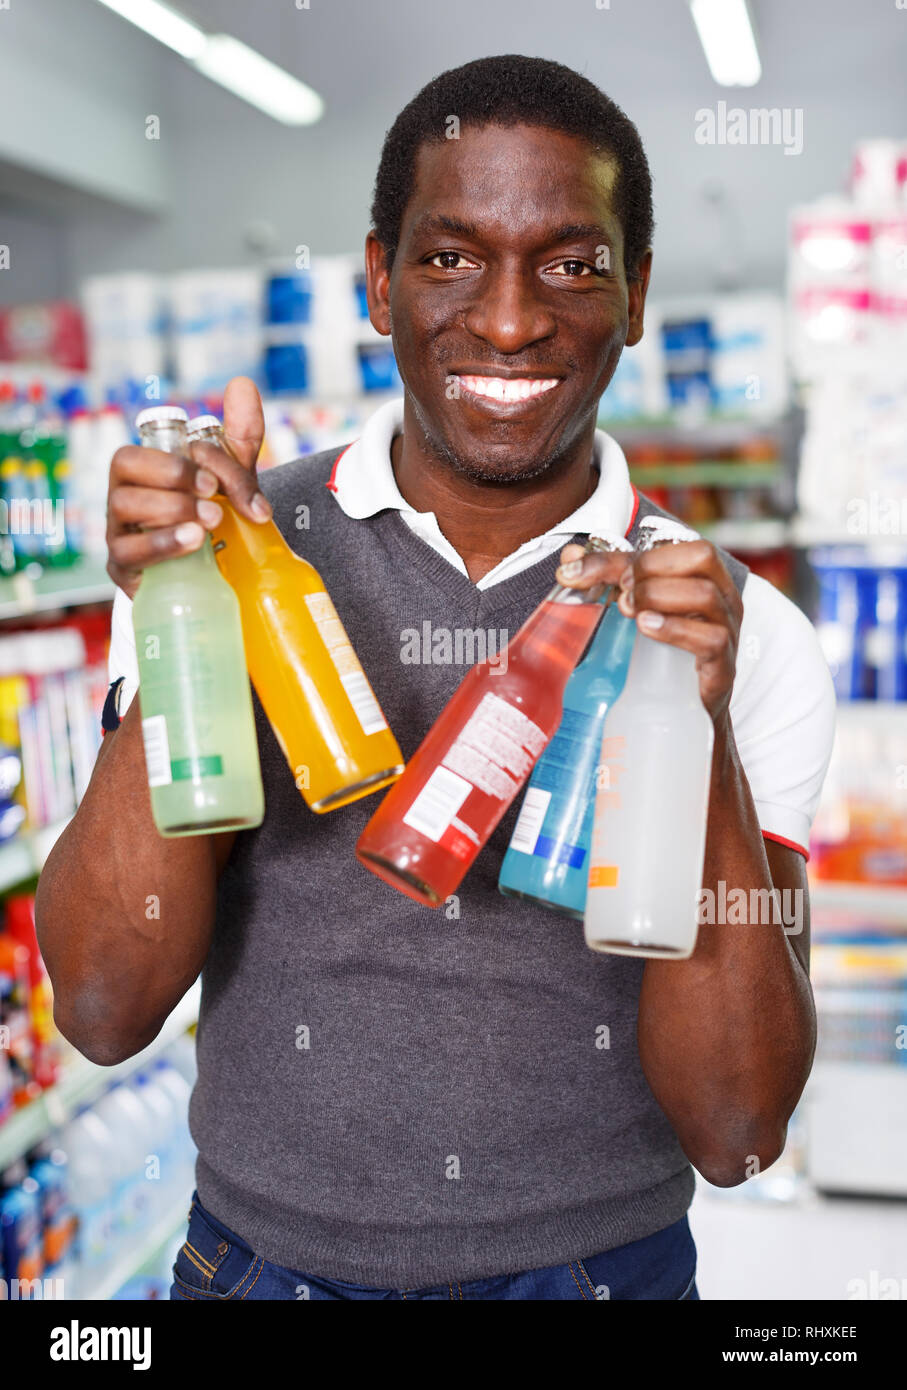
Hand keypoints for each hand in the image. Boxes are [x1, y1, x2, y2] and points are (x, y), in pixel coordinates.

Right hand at [106, 376, 271, 599]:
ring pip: (123, 506)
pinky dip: (162, 544)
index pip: (153, 445)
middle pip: (124, 465)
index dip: (191, 458)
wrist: (212, 575)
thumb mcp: (230, 476)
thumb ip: (239, 433)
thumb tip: (242, 384)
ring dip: (170, 509)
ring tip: (210, 523)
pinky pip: (128, 552)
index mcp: (143, 465)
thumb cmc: (211, 515)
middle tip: (214, 495)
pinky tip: (194, 543)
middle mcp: (123, 492)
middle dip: (172, 474)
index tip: (224, 482)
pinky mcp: (124, 567)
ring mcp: (119, 530)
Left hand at [555, 538, 741, 723]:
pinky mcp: (724, 665)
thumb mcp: (637, 608)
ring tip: (628, 610)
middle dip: (652, 567)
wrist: (687, 711)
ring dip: (658, 595)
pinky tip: (646, 628)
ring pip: (705, 594)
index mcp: (704, 576)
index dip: (624, 553)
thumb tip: (570, 557)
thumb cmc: (664, 651)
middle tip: (619, 591)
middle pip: (702, 555)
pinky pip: (710, 638)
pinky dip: (675, 629)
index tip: (581, 571)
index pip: (672, 544)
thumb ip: (607, 579)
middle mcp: (723, 596)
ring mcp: (727, 629)